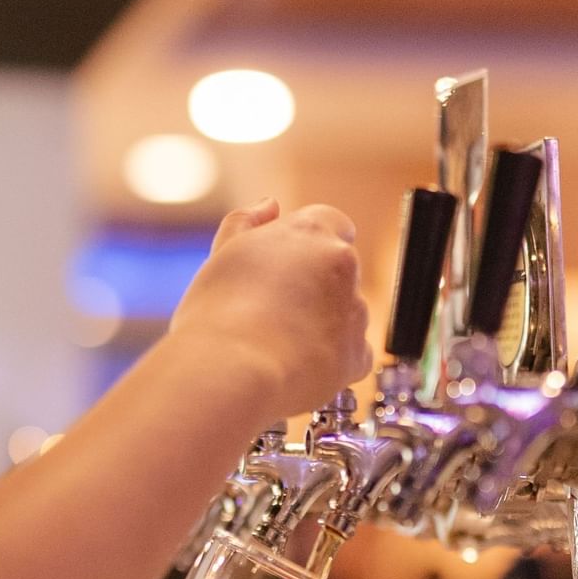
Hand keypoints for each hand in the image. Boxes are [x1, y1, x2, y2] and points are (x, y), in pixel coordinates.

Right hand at [170, 198, 371, 418]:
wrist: (231, 372)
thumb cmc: (218, 315)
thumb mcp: (224, 253)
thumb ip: (248, 222)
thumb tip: (269, 206)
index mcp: (312, 231)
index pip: (331, 223)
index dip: (308, 246)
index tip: (286, 266)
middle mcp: (344, 265)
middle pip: (338, 270)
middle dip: (314, 286)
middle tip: (269, 310)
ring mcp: (355, 311)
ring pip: (345, 312)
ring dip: (323, 322)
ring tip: (276, 342)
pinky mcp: (358, 355)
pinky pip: (353, 353)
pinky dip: (333, 358)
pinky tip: (297, 363)